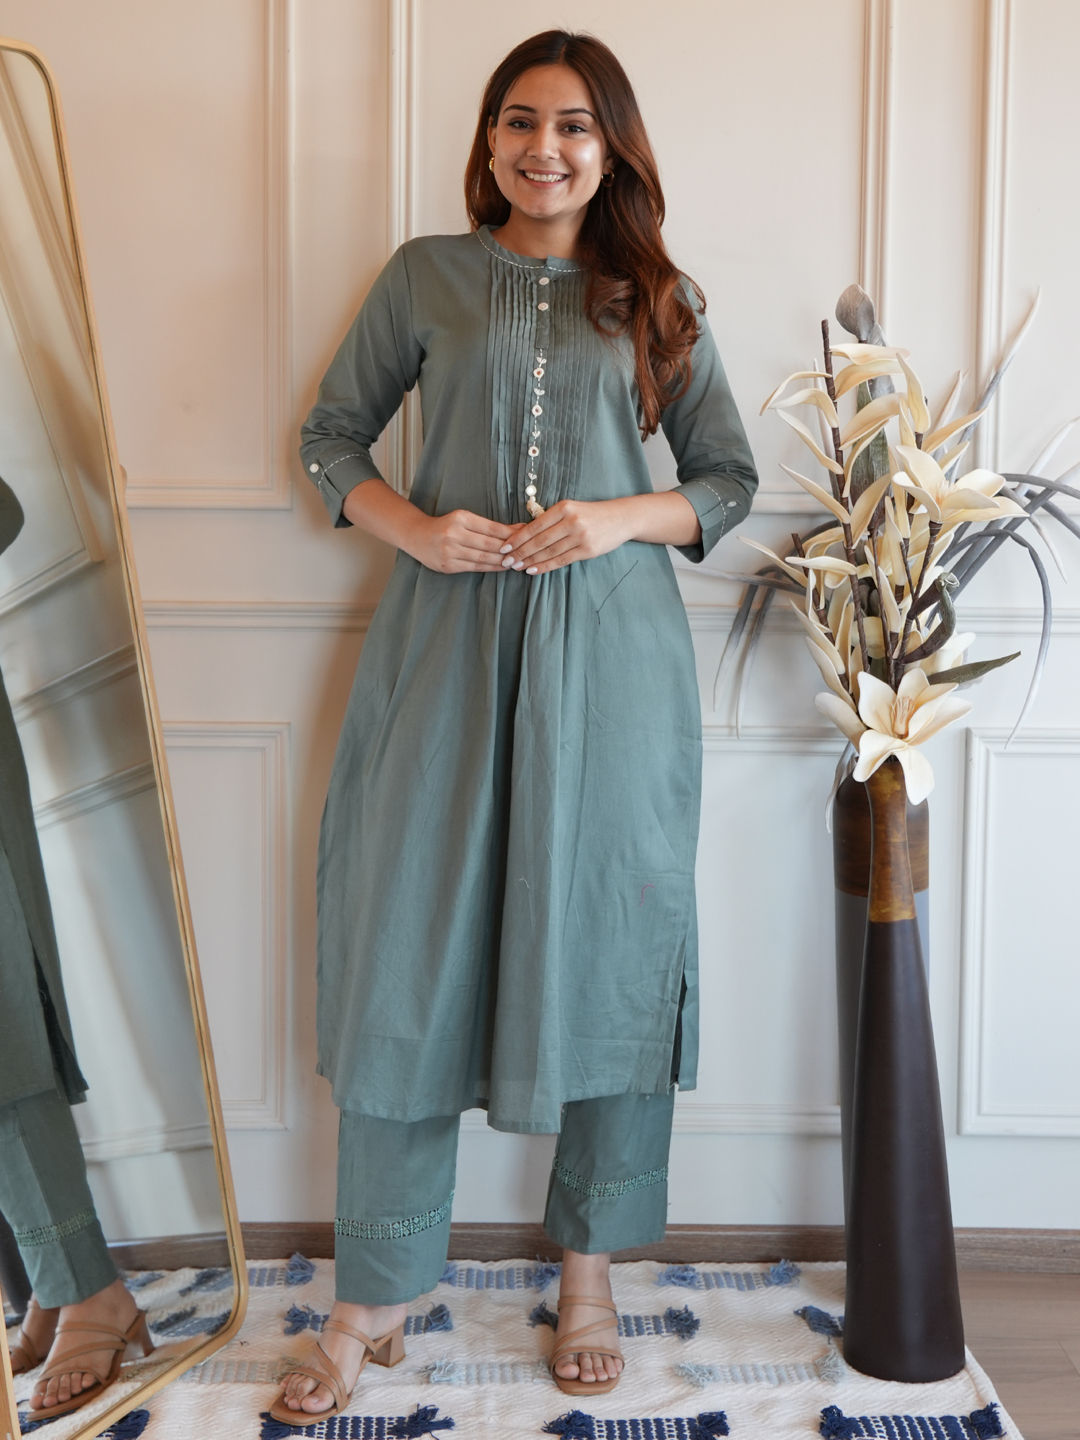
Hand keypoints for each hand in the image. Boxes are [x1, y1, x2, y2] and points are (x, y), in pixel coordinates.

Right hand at [405, 509, 526, 573]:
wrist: (417, 536)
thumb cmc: (445, 526)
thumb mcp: (463, 518)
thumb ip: (486, 525)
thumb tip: (515, 529)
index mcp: (460, 518)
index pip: (491, 528)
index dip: (509, 533)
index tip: (525, 535)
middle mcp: (454, 534)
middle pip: (489, 544)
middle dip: (509, 549)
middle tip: (526, 552)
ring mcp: (450, 552)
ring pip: (483, 558)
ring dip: (502, 561)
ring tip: (518, 561)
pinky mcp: (448, 566)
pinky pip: (475, 567)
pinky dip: (491, 568)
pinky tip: (502, 567)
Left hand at [498, 499, 634, 574]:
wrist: (621, 518)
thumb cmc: (591, 514)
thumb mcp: (571, 508)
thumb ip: (551, 519)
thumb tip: (525, 534)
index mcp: (563, 507)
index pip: (535, 526)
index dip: (517, 538)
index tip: (504, 547)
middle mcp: (571, 521)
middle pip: (539, 540)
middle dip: (520, 552)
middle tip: (506, 561)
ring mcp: (580, 536)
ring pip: (549, 552)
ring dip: (530, 561)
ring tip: (516, 567)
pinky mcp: (587, 550)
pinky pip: (561, 560)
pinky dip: (545, 566)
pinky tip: (532, 570)